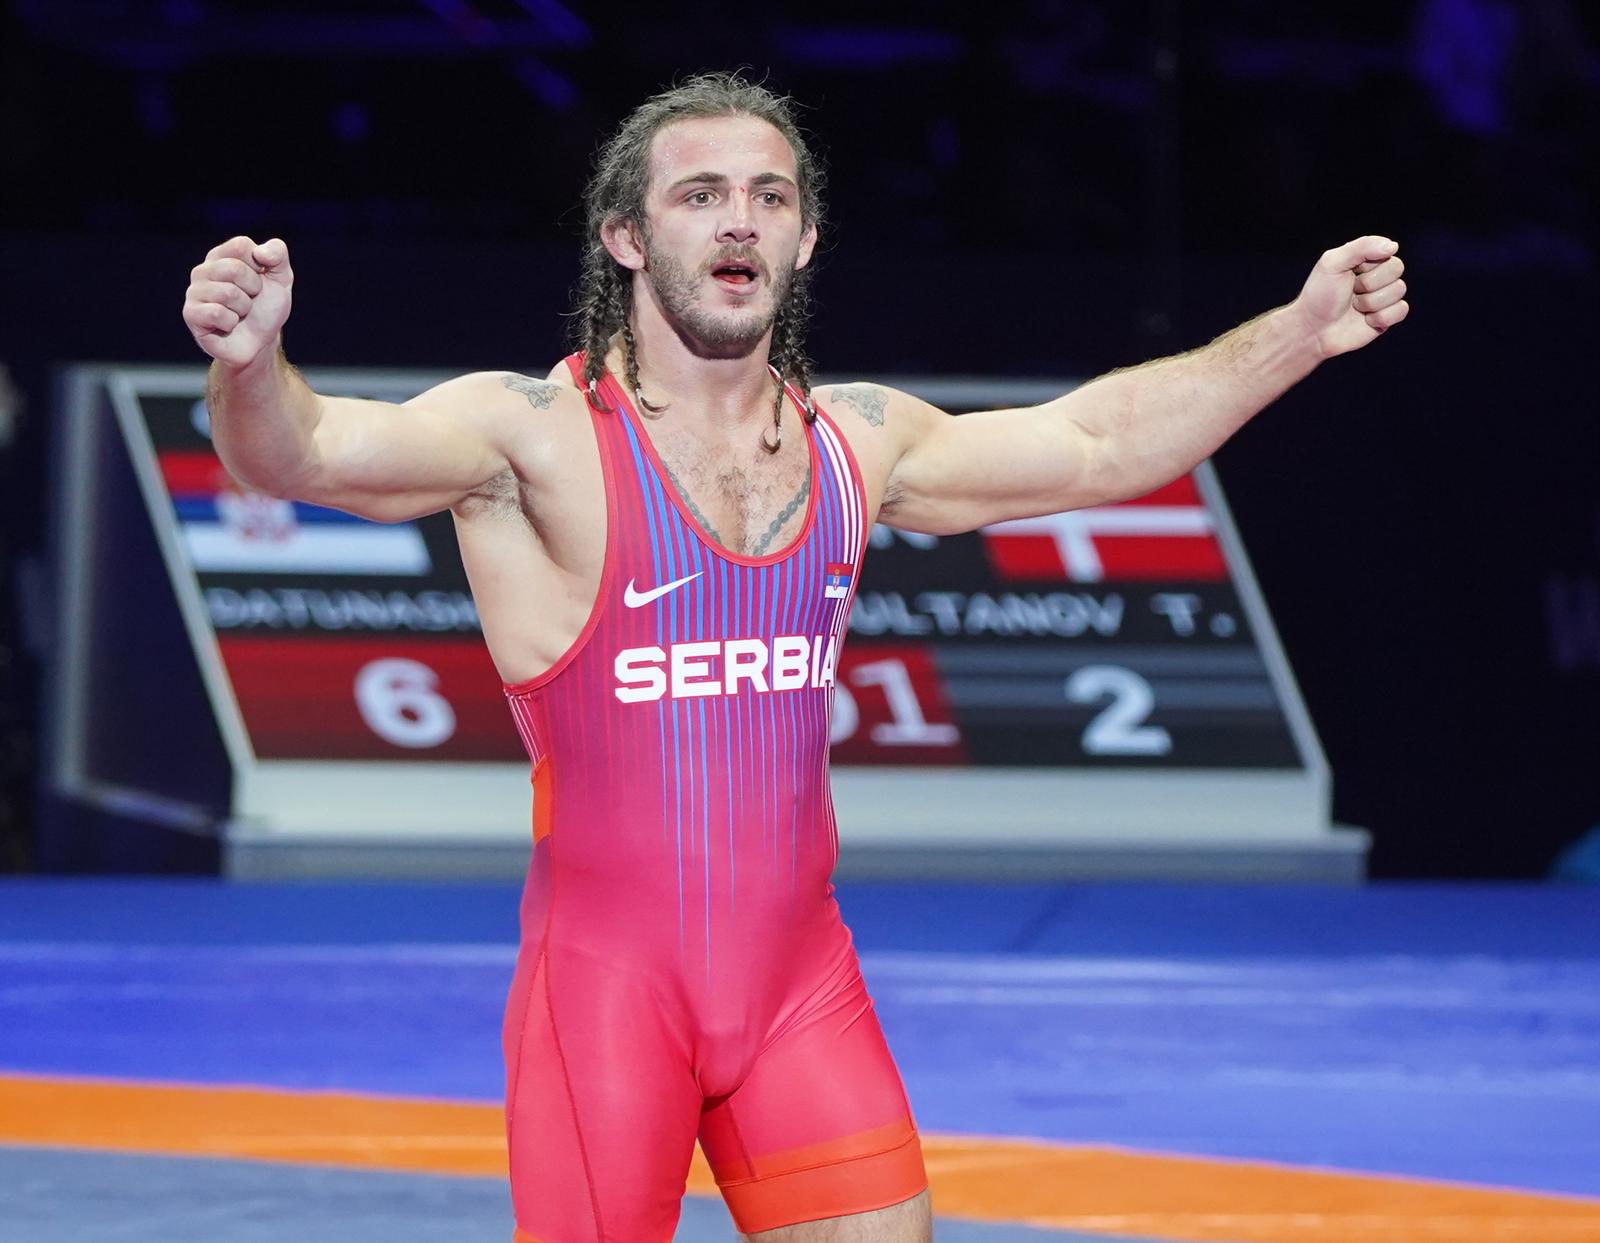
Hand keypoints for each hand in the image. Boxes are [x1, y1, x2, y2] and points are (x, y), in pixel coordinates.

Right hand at [183, 236, 293, 367]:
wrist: (261, 342)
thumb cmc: (266, 308)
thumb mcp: (281, 278)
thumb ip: (278, 253)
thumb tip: (260, 251)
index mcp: (221, 256)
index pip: (240, 246)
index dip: (259, 267)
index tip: (259, 280)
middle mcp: (203, 271)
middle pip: (234, 268)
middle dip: (253, 289)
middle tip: (250, 300)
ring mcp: (194, 292)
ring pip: (227, 292)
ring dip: (243, 308)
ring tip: (239, 314)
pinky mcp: (191, 314)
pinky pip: (216, 313)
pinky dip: (231, 322)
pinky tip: (228, 325)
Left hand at [1291, 235, 1408, 358]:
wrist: (1313, 330)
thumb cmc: (1319, 295)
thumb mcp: (1332, 263)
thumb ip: (1361, 247)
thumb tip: (1393, 246)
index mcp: (1366, 260)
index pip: (1386, 253)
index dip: (1367, 266)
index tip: (1349, 273)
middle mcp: (1378, 276)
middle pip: (1396, 269)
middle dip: (1369, 283)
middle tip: (1351, 291)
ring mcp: (1384, 297)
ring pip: (1399, 290)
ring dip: (1371, 301)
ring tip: (1354, 307)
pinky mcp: (1387, 317)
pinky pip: (1401, 310)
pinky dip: (1381, 317)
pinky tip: (1366, 320)